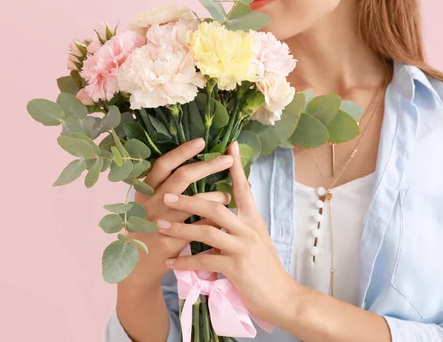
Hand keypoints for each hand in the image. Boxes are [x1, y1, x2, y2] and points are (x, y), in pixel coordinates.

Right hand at [121, 137, 234, 288]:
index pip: (163, 164)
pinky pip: (200, 226)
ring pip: (195, 202)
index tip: (201, 141)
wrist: (136, 268)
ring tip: (227, 195)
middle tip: (227, 158)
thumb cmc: (147, 229)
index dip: (182, 152)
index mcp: (144, 190)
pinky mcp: (171, 241)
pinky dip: (213, 219)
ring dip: (216, 196)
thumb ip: (163, 188)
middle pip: (182, 177)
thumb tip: (192, 165)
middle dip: (207, 166)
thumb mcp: (147, 204)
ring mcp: (160, 222)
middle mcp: (150, 203)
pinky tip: (223, 219)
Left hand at [156, 141, 301, 327]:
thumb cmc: (266, 269)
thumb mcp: (256, 241)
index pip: (243, 188)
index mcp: (253, 220)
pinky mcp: (237, 268)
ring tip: (159, 226)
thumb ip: (239, 225)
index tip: (229, 144)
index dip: (236, 167)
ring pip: (207, 231)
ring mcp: (243, 248)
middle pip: (215, 206)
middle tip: (165, 194)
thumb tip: (221, 211)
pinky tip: (170, 262)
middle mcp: (249, 229)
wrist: (283, 298)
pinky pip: (205, 261)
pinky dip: (185, 262)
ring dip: (180, 228)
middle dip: (188, 199)